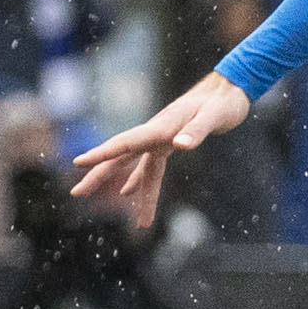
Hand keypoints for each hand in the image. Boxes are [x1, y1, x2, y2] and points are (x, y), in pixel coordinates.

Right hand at [71, 72, 250, 228]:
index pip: (125, 142)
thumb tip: (180, 145)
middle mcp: (156, 133)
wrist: (230, 89)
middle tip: (77, 193)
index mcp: (161, 127)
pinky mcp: (170, 142)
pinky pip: (151, 167)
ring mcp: (161, 139)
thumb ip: (197, 130)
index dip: (102, 154)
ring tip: (126, 219)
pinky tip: (131, 194)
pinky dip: (142, 182)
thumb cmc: (223, 101)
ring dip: (127, 189)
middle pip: (121, 156)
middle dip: (99, 175)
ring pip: (137, 168)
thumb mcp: (214, 116)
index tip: (78, 163)